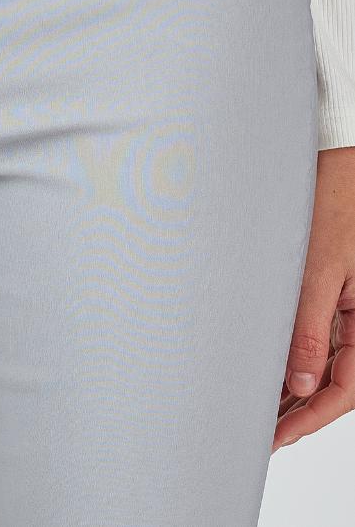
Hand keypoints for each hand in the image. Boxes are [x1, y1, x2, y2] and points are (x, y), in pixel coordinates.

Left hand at [272, 146, 354, 452]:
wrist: (339, 166)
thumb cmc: (336, 206)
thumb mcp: (319, 270)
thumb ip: (310, 329)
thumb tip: (299, 386)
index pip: (343, 390)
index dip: (310, 419)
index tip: (277, 438)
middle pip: (334, 382)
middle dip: (300, 412)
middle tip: (261, 432)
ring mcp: (348, 309)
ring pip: (324, 364)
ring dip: (294, 388)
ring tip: (260, 409)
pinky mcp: (332, 294)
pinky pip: (317, 338)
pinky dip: (294, 358)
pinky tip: (270, 370)